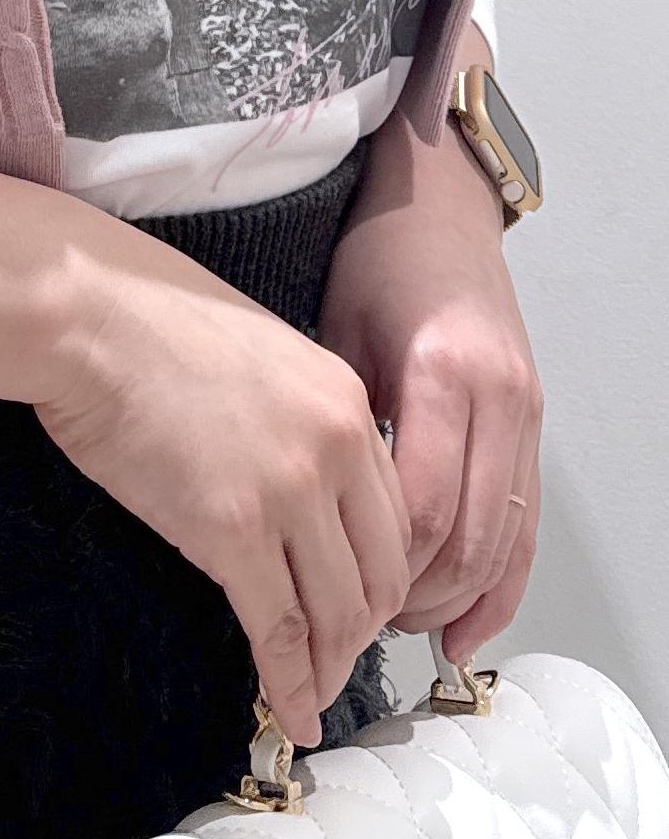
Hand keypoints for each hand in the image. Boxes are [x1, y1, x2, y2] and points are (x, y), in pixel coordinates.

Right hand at [35, 230, 412, 749]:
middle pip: (382, 572)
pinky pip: (278, 628)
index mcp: (344, 399)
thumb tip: (285, 468)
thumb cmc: (142, 318)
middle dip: (362, 632)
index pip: (395, 513)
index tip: (356, 603)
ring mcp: (288, 490)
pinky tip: (289, 710)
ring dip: (329, 667)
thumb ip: (291, 410)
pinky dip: (290, 682)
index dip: (379, 573)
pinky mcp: (230, 529)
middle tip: (337, 661)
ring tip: (311, 697)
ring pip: (338, 612)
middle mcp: (336, 446)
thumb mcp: (256, 349)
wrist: (82, 314)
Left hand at [317, 67, 543, 665]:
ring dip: (452, 600)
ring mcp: (525, 416)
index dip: (379, 566)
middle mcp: (499, 400)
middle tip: (353, 627)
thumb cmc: (380, 257)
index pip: (423, 505)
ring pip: (502, 544)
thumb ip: (335, 419)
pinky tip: (467, 628)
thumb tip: (306, 512)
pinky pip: (526, 528)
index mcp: (444, 373)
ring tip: (394, 629)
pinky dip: (500, 587)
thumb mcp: (336, 330)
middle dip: (411, 597)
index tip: (331, 592)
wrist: (441, 209)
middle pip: (466, 539)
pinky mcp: (531, 427)